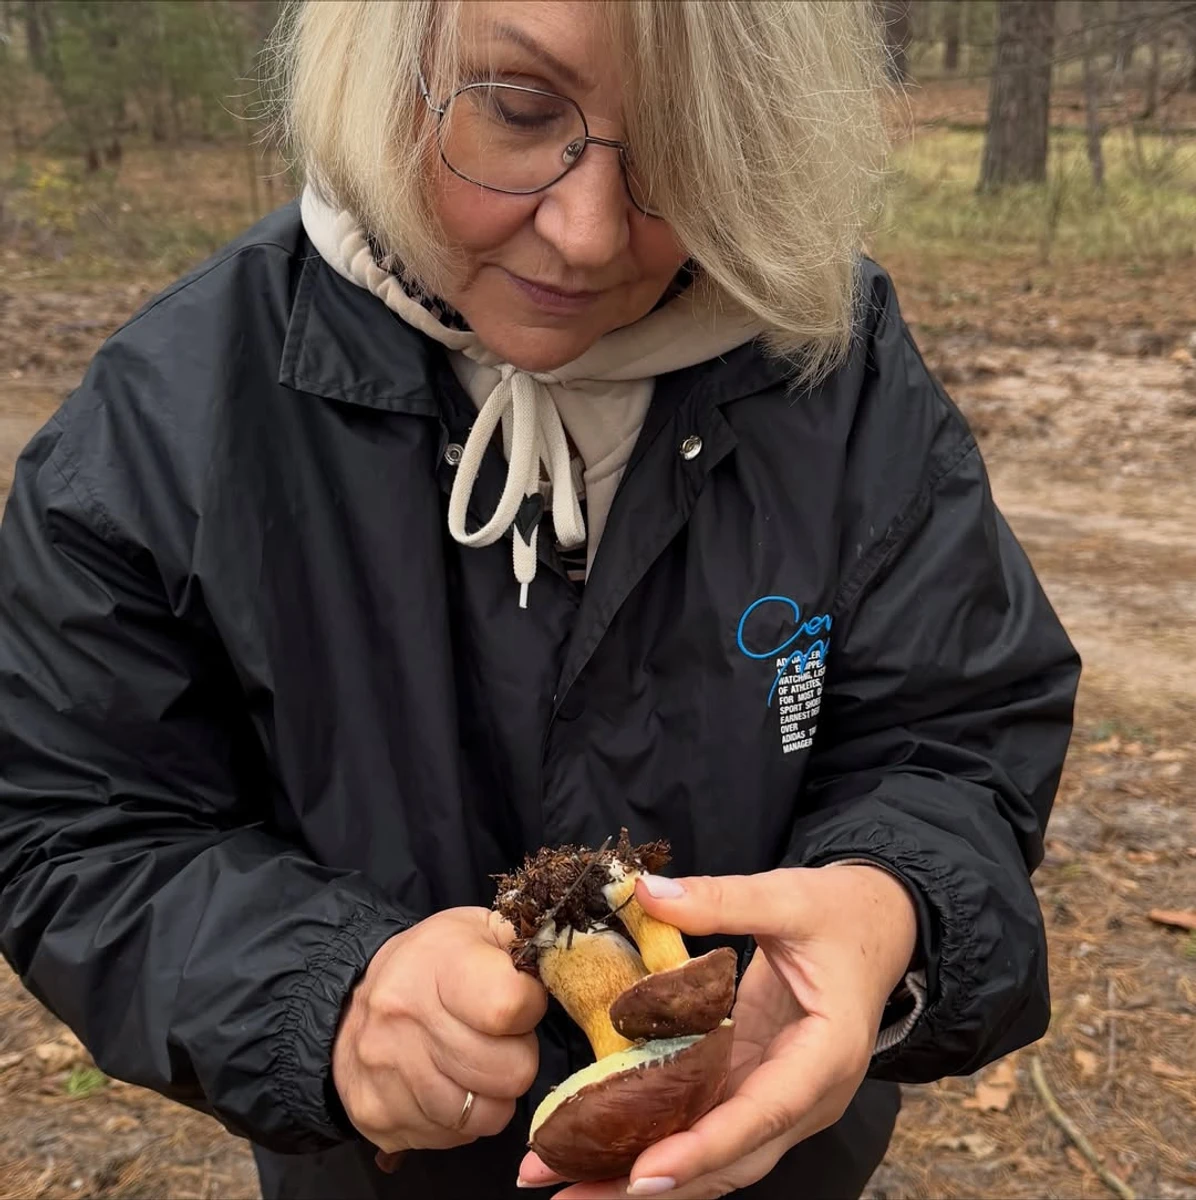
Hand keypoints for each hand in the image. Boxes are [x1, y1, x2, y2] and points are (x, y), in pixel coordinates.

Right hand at [333, 907, 545, 1154]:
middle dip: (517, 1053)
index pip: (509, 1007)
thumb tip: (566, 963)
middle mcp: (405, 1020)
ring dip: (493, 1090)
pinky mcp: (380, 1119)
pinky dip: (464, 1117)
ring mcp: (389, 1075)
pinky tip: (450, 1082)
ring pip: (488, 1114)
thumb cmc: (431, 963)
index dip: (529, 1007)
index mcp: (437, 964)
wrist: (348, 1003)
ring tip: (476, 1060)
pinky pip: (456, 1137)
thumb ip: (524, 941)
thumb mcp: (476, 930)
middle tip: (498, 1035)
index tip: (519, 999)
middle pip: (510, 1071)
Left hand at [518, 864, 915, 1196]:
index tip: (644, 1170)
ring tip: (567, 1183)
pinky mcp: (759, 1087)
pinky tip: (604, 1147)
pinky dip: (662, 1141)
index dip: (704, 1147)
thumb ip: (720, 899)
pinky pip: (710, 1127)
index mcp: (827, 1055)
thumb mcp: (787, 896)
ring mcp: (783, 1099)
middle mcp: (807, 1096)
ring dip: (646, 1174)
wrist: (881, 926)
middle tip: (569, 1191)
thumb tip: (646, 893)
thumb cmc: (840, 914)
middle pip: (731, 1158)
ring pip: (717, 1156)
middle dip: (653, 1181)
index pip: (763, 1114)